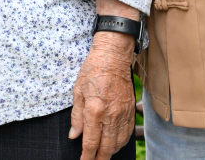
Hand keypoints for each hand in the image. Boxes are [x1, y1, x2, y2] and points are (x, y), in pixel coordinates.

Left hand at [69, 34, 134, 159]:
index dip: (86, 156)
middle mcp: (110, 114)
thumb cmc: (93, 70)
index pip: (91, 142)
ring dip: (110, 152)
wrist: (113, 55)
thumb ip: (76, 116)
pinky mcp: (130, 109)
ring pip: (118, 142)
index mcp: (94, 110)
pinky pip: (128, 132)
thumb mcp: (78, 90)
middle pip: (106, 147)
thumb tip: (74, 135)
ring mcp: (122, 113)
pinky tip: (115, 144)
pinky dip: (121, 142)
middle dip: (99, 159)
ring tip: (103, 156)